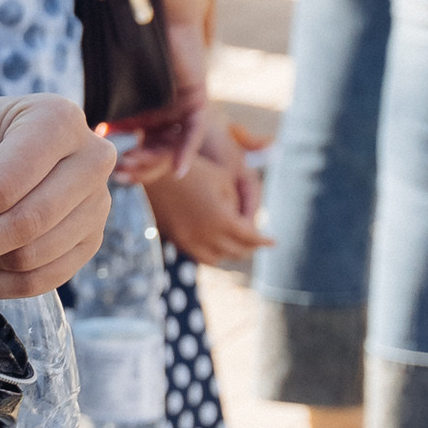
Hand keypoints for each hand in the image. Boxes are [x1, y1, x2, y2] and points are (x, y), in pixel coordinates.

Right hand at [106, 17, 209, 183]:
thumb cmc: (132, 47)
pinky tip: (178, 170)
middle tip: (121, 173)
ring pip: (172, 147)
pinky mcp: (196, 102)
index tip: (112, 173)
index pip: (142, 151)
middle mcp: (167, 119)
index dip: (130, 165)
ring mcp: (182, 112)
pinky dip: (186, 152)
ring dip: (156, 161)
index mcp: (148, 118)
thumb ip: (111, 109)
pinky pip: (193, 133)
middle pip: (157, 154)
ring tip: (134, 165)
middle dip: (140, 167)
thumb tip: (90, 133)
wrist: (155, 17)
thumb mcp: (120, 86)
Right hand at [144, 112, 269, 268]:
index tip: (274, 241)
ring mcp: (189, 240)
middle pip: (237, 251)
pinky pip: (201, 256)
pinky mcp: (177, 240)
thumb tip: (245, 222)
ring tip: (240, 245)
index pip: (251, 237)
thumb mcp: (223, 179)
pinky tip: (218, 245)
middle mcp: (206, 235)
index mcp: (222, 219)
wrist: (153, 171)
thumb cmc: (193, 168)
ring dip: (232, 253)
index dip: (264, 240)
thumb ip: (238, 203)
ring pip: (219, 259)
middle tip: (259, 242)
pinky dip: (214, 254)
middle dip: (251, 247)